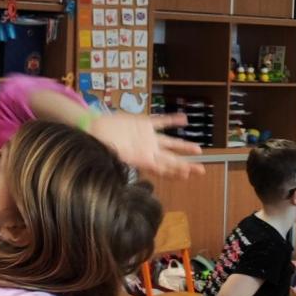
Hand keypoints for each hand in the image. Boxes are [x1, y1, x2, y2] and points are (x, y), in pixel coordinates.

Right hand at [87, 113, 203, 179]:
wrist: (94, 129)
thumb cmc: (102, 145)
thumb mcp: (116, 156)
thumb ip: (132, 160)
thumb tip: (146, 167)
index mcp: (142, 160)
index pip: (163, 169)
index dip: (175, 172)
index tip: (187, 175)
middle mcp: (148, 150)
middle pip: (171, 160)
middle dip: (185, 166)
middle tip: (201, 171)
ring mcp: (148, 137)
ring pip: (170, 143)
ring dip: (184, 146)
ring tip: (198, 149)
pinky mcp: (144, 123)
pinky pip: (161, 122)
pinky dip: (173, 120)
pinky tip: (184, 119)